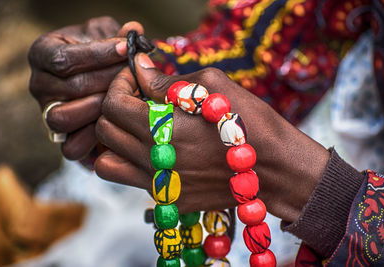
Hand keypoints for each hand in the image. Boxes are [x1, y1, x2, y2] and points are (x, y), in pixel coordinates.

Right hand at [28, 17, 143, 159]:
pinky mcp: (60, 137)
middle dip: (110, 81)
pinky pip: (72, 147)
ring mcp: (46, 112)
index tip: (126, 49)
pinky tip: (116, 120)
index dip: (99, 55)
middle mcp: (39, 84)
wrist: (95, 77)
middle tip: (134, 76)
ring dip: (101, 108)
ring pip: (66, 118)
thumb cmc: (98, 52)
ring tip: (125, 97)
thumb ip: (116, 34)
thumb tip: (134, 30)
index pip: (65, 59)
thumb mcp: (104, 35)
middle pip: (72, 88)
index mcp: (42, 53)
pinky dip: (95, 138)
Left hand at [95, 53, 329, 220]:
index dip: (119, 84)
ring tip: (139, 129)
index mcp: (162, 129)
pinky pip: (134, 182)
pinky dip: (135, 163)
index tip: (135, 77)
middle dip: (116, 108)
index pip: (113, 105)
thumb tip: (140, 69)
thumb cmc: (251, 122)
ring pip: (108, 165)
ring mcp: (161, 187)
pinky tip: (159, 150)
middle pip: (105, 133)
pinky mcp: (171, 201)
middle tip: (139, 99)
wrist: (278, 170)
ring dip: (116, 142)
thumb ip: (168, 79)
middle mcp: (154, 162)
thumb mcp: (213, 86)